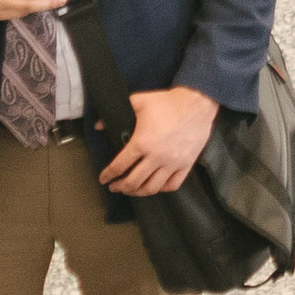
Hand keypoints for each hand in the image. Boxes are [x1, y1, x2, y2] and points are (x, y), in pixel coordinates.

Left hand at [101, 86, 218, 195]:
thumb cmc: (166, 102)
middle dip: (120, 187)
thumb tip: (98, 126)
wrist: (196, 104)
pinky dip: (161, 189)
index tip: (103, 179)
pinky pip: (172, 185)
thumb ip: (116, 112)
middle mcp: (156, 157)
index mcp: (141, 143)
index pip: (119, 166)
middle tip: (114, 187)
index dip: (108, 175)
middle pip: (134, 181)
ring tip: (132, 191)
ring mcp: (172, 163)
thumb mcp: (137, 101)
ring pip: (152, 187)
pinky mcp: (186, 165)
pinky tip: (155, 187)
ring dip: (138, 192)